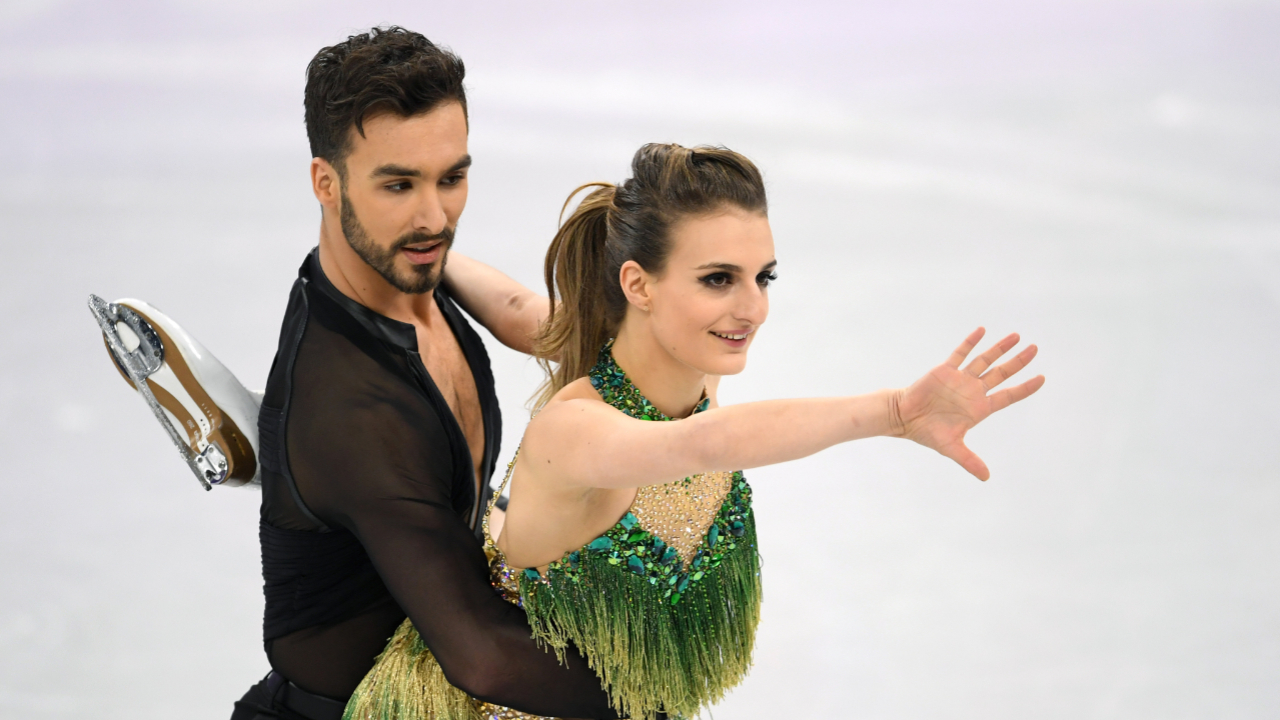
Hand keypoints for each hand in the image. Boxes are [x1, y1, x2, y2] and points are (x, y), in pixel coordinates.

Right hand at [891, 328, 1044, 480]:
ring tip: (1016, 336)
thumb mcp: (951, 448)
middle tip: (1035, 349)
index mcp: (979, 408)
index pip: (1008, 396)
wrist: (904, 418)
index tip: (1042, 378)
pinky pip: (961, 353)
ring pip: (985, 360)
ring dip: (1000, 348)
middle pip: (1001, 373)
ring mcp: (960, 379)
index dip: (1025, 388)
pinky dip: (971, 342)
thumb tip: (986, 478)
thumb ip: (970, 460)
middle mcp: (973, 390)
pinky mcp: (945, 370)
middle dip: (1018, 361)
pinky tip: (982, 330)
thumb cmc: (928, 433)